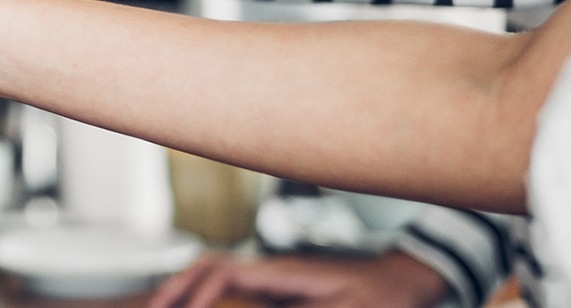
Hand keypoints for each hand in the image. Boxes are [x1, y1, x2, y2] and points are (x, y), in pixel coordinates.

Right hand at [148, 252, 449, 307]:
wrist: (406, 279)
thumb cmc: (384, 295)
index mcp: (283, 273)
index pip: (223, 273)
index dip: (196, 293)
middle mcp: (272, 269)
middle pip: (208, 266)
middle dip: (177, 287)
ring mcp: (273, 276)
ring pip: (215, 272)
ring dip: (187, 287)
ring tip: (164, 306)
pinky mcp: (278, 286)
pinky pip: (230, 284)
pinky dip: (206, 293)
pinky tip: (198, 304)